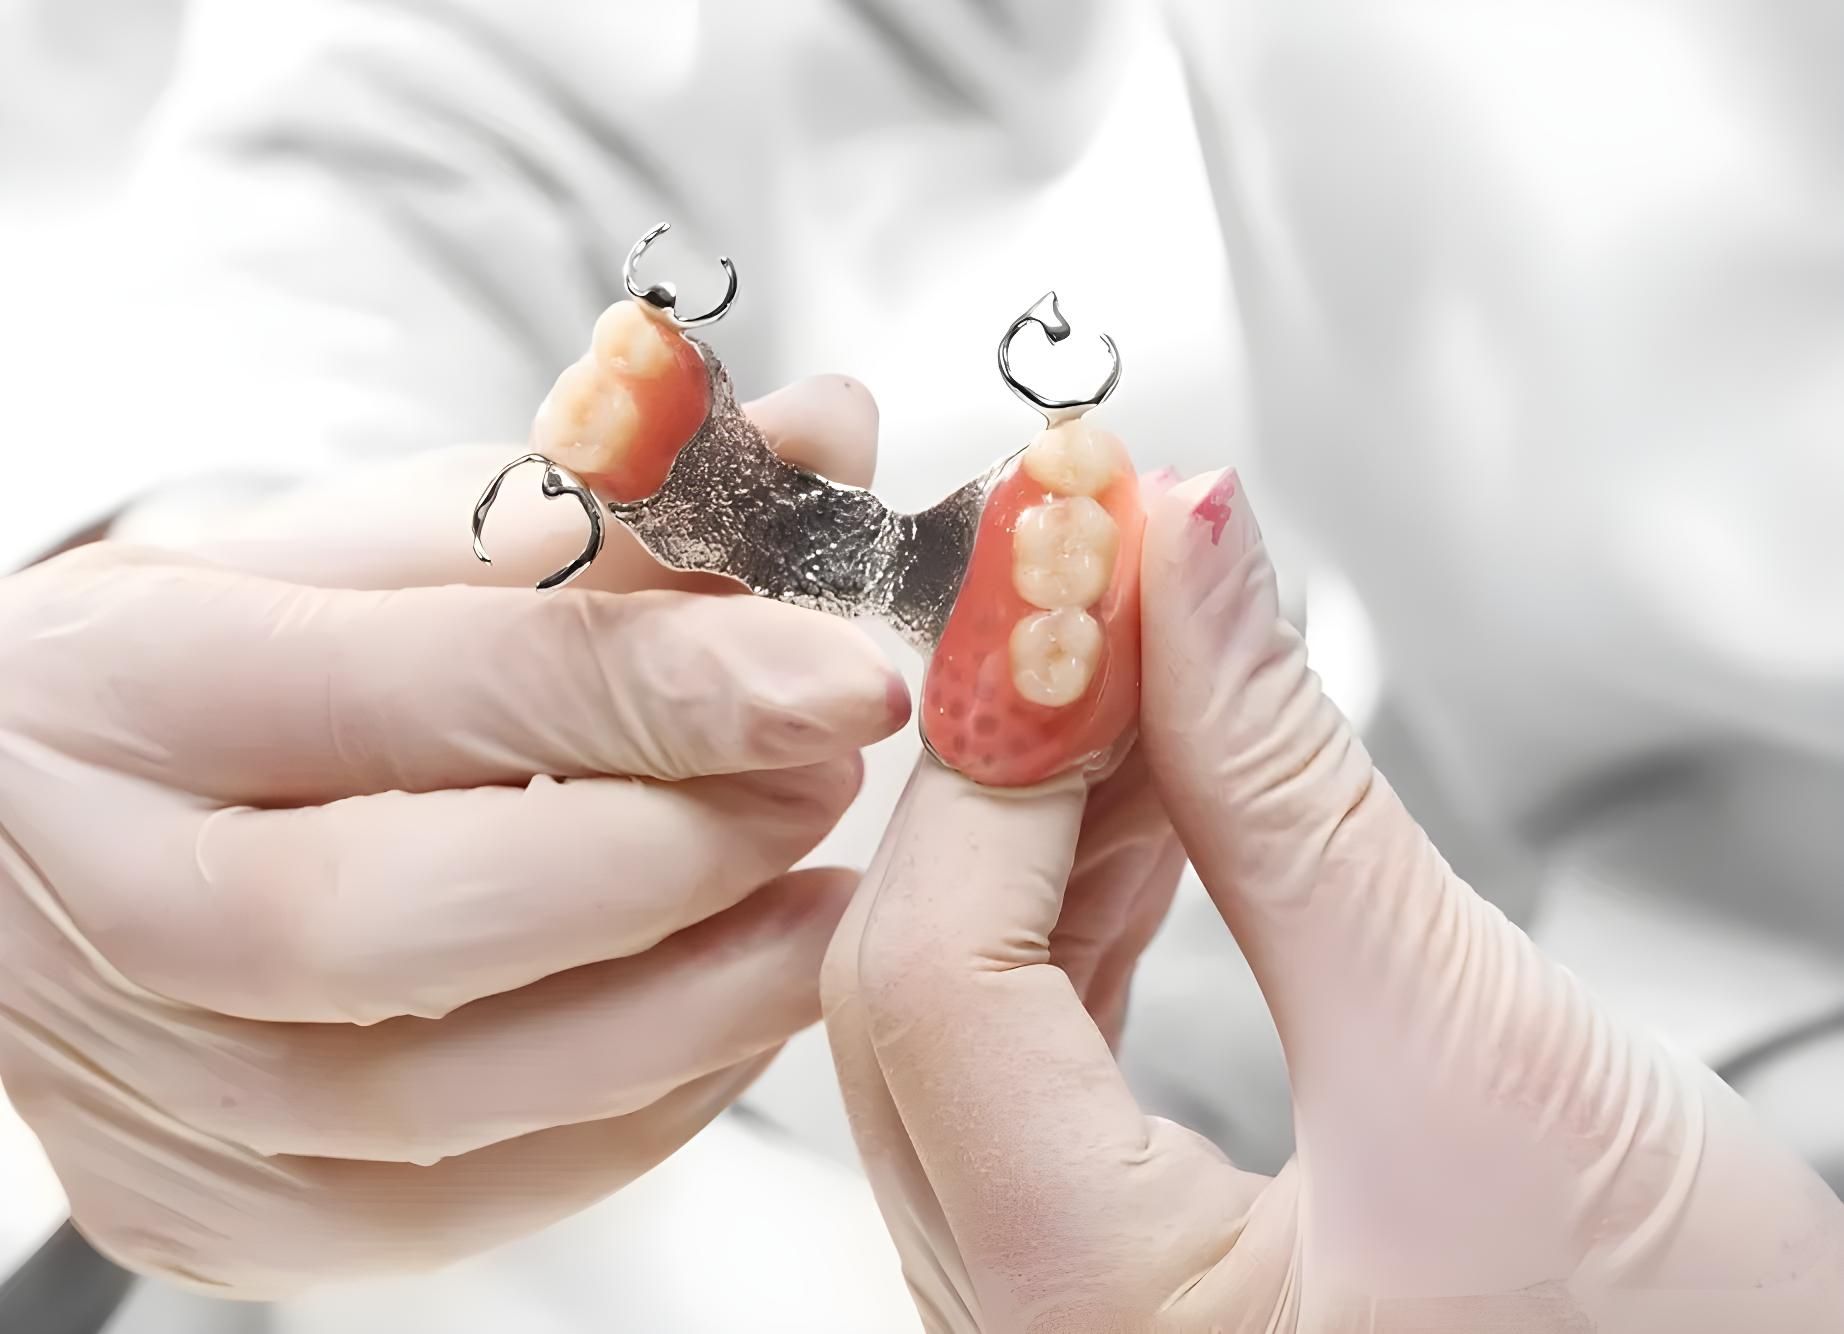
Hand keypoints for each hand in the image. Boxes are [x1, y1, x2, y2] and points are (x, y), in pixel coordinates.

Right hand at [0, 378, 907, 1297]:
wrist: (30, 837)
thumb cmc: (221, 667)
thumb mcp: (371, 551)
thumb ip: (600, 507)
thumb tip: (820, 440)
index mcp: (127, 685)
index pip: (425, 687)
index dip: (661, 684)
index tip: (844, 673)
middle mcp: (108, 902)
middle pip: (415, 920)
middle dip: (678, 855)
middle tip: (827, 781)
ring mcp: (142, 1090)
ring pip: (451, 1095)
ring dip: (692, 1002)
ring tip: (818, 904)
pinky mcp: (204, 1209)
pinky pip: (459, 1199)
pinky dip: (628, 1109)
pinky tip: (718, 1011)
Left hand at [824, 471, 1843, 1331]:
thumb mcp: (1474, 1046)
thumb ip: (1294, 790)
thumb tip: (1189, 562)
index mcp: (1085, 1318)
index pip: (935, 969)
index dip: (996, 740)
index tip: (1065, 565)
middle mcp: (1023, 1330)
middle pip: (914, 982)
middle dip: (1007, 761)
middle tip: (1095, 584)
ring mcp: (1053, 1303)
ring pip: (958, 1010)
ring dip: (1042, 822)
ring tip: (1140, 671)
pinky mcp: (1109, 1262)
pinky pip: (1026, 1057)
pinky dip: (1077, 910)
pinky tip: (1145, 806)